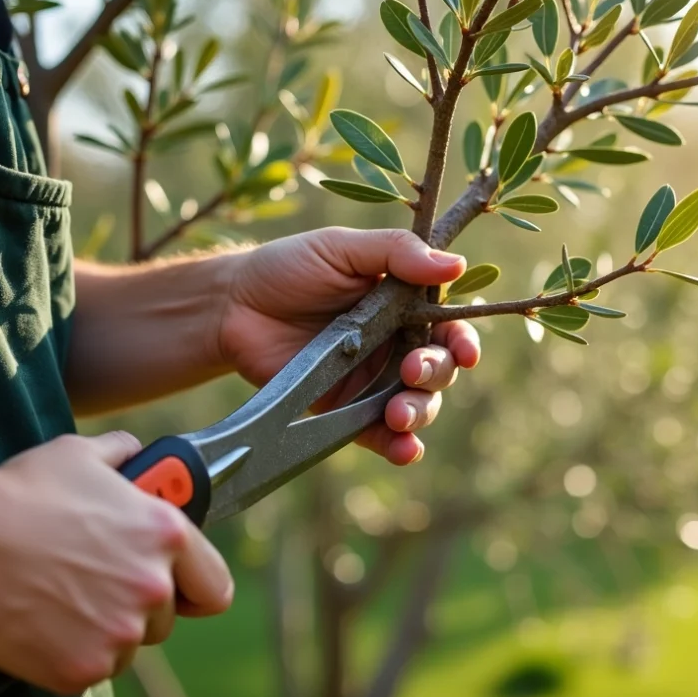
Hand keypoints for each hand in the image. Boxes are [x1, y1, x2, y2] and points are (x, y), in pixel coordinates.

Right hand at [0, 432, 232, 694]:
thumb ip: (123, 453)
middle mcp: (152, 587)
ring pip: (128, 644)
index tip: (181, 588)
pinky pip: (92, 668)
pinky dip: (72, 653)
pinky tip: (44, 622)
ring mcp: (120, 633)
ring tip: (62, 598)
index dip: (197, 587)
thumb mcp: (79, 455)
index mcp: (165, 535)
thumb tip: (135, 451)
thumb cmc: (19, 495)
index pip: (215, 586)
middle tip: (96, 584)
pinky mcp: (84, 668)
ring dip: (106, 630)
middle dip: (137, 605)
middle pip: (166, 618)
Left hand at [220, 228, 481, 465]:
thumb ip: (396, 253)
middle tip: (411, 370)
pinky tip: (403, 448)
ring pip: (417, 405)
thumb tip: (456, 263)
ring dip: (420, 411)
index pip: (449, 327)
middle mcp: (395, 344)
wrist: (233, 307)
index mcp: (404, 305)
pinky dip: (398, 445)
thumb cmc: (289, 268)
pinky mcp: (344, 411)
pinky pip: (379, 434)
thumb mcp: (342, 248)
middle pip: (439, 369)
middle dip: (435, 374)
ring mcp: (371, 381)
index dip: (463, 341)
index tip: (465, 352)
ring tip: (398, 412)